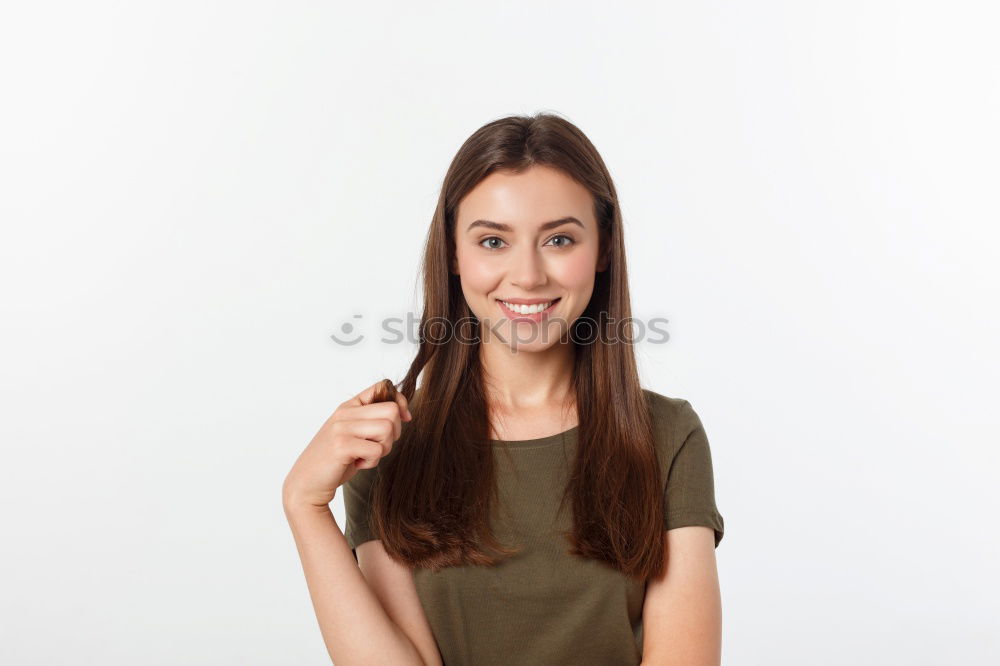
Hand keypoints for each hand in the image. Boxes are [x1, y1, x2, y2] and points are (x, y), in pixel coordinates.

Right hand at [282, 379, 411, 509]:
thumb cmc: (334, 460)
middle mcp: (344, 413)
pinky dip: (372, 462)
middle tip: (377, 446)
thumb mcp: (353, 433)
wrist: (306, 483)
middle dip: (394, 433)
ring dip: (383, 448)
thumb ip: (371, 421)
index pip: (382, 387)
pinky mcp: (342, 446)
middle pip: (391, 411)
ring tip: (365, 455)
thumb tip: (405, 414)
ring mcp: (341, 428)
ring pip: (387, 429)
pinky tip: (357, 464)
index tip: (404, 419)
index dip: (400, 402)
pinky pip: (377, 450)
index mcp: (348, 406)